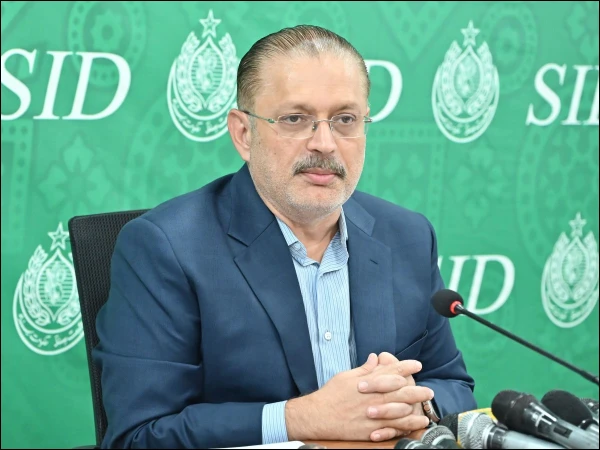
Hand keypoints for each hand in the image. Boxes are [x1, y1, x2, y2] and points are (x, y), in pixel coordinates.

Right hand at [284, 353, 432, 441]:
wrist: (318, 416)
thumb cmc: (330, 394)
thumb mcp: (346, 376)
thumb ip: (363, 369)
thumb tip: (375, 358)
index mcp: (367, 382)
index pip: (390, 371)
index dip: (405, 367)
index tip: (417, 364)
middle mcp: (372, 397)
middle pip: (400, 391)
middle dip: (416, 389)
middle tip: (428, 390)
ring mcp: (373, 414)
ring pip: (400, 410)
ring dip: (415, 408)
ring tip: (427, 408)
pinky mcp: (371, 429)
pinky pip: (393, 427)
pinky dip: (406, 425)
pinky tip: (415, 424)